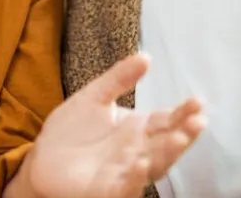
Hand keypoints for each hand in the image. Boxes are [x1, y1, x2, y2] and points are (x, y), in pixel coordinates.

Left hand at [14, 53, 206, 197]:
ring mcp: (125, 172)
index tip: (199, 102)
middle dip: (184, 133)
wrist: (42, 158)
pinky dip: (135, 178)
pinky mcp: (107, 191)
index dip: (184, 112)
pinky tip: (141, 164)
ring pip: (154, 166)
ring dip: (167, 154)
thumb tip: (146, 56)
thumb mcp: (94, 96)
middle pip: (167, 143)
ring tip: (178, 138)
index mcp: (139, 129)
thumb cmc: (72, 130)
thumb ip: (119, 78)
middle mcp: (138, 151)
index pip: (168, 120)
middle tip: (198, 120)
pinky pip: (126, 187)